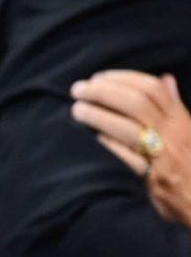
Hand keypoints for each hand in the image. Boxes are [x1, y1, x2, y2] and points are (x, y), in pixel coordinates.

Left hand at [70, 70, 190, 228]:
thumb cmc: (189, 163)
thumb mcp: (188, 130)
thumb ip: (174, 105)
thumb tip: (165, 78)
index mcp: (180, 120)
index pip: (152, 89)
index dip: (122, 78)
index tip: (97, 77)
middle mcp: (173, 134)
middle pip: (136, 103)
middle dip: (104, 92)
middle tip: (78, 90)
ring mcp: (162, 156)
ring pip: (129, 128)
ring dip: (99, 116)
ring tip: (77, 110)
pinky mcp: (152, 179)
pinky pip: (127, 159)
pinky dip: (109, 146)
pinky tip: (92, 139)